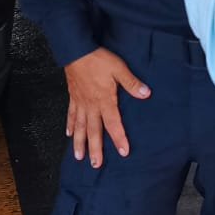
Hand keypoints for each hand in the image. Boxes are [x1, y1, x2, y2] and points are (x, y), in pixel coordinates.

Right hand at [63, 48, 149, 166]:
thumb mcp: (119, 68)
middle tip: (95, 165)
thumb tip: (146, 94)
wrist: (76, 50)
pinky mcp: (73, 96)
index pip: (113, 124)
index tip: (123, 152)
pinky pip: (71, 114)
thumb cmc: (98, 59)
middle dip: (95, 149)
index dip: (119, 138)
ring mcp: (80, 102)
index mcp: (104, 100)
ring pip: (79, 127)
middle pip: (93, 131)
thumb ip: (132, 83)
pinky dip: (70, 125)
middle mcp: (91, 105)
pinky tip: (69, 134)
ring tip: (79, 157)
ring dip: (79, 143)